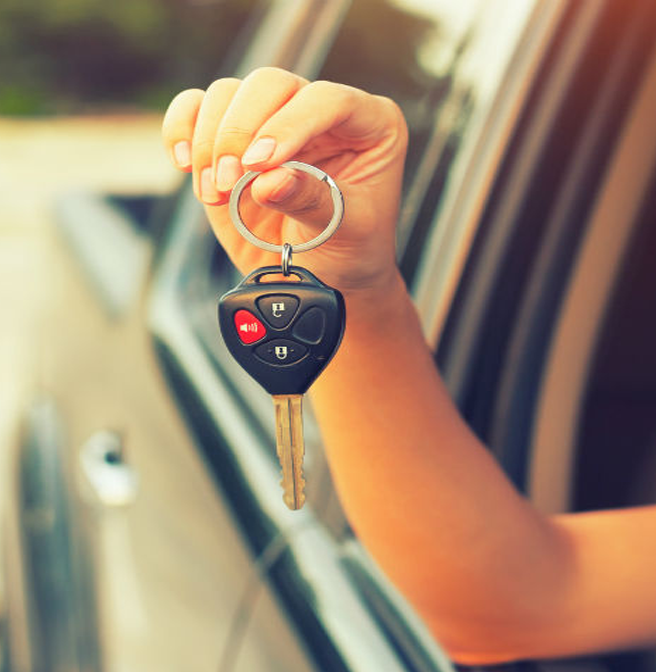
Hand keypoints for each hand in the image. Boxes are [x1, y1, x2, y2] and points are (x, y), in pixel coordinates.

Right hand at [162, 67, 407, 296]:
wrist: (322, 275)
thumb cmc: (349, 250)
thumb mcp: (345, 231)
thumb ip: (311, 201)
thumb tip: (268, 180)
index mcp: (369, 124)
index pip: (326, 99)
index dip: (289, 125)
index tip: (261, 165)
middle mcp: (319, 112)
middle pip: (270, 85)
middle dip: (240, 133)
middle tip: (229, 182)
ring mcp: (274, 121)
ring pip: (229, 94)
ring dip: (211, 143)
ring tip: (215, 193)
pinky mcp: (233, 140)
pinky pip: (196, 109)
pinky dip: (181, 130)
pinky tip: (183, 164)